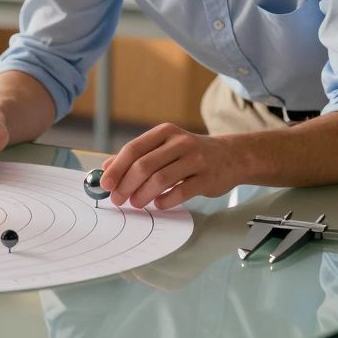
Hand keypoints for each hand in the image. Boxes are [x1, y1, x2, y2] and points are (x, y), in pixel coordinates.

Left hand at [98, 123, 242, 208]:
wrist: (232, 156)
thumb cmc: (190, 153)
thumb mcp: (164, 146)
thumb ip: (137, 155)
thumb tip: (106, 168)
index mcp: (164, 133)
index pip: (133, 149)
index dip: (116, 168)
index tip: (105, 184)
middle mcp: (180, 143)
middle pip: (144, 166)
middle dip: (126, 185)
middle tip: (118, 199)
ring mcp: (195, 159)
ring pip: (160, 180)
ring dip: (143, 195)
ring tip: (135, 203)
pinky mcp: (207, 178)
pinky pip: (181, 192)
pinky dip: (165, 201)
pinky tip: (158, 204)